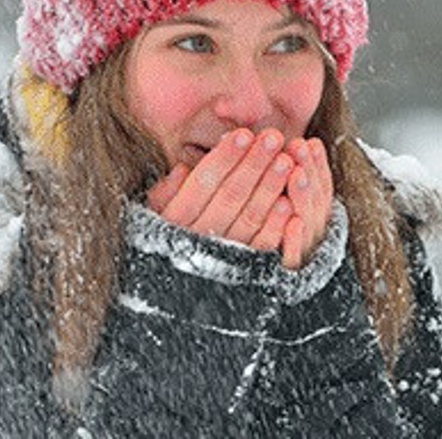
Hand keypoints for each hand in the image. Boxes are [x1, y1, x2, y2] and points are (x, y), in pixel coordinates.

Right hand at [145, 131, 332, 269]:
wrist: (170, 306)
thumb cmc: (161, 245)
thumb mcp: (152, 219)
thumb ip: (165, 194)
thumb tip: (183, 168)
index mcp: (173, 221)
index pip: (202, 183)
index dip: (224, 158)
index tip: (244, 135)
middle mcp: (196, 239)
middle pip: (229, 195)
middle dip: (253, 164)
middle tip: (274, 137)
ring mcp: (220, 258)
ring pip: (248, 218)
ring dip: (269, 188)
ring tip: (286, 161)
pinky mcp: (241, 274)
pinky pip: (260, 249)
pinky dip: (275, 228)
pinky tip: (288, 204)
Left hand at [276, 137, 334, 269]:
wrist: (267, 301)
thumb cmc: (267, 242)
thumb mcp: (288, 209)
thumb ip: (289, 181)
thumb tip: (301, 143)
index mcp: (312, 221)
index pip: (321, 190)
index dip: (317, 166)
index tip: (310, 142)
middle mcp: (310, 238)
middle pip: (315, 202)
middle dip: (309, 171)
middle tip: (298, 147)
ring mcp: (301, 256)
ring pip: (307, 224)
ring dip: (303, 196)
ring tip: (295, 172)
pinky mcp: (284, 277)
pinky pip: (292, 259)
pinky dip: (294, 241)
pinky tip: (292, 223)